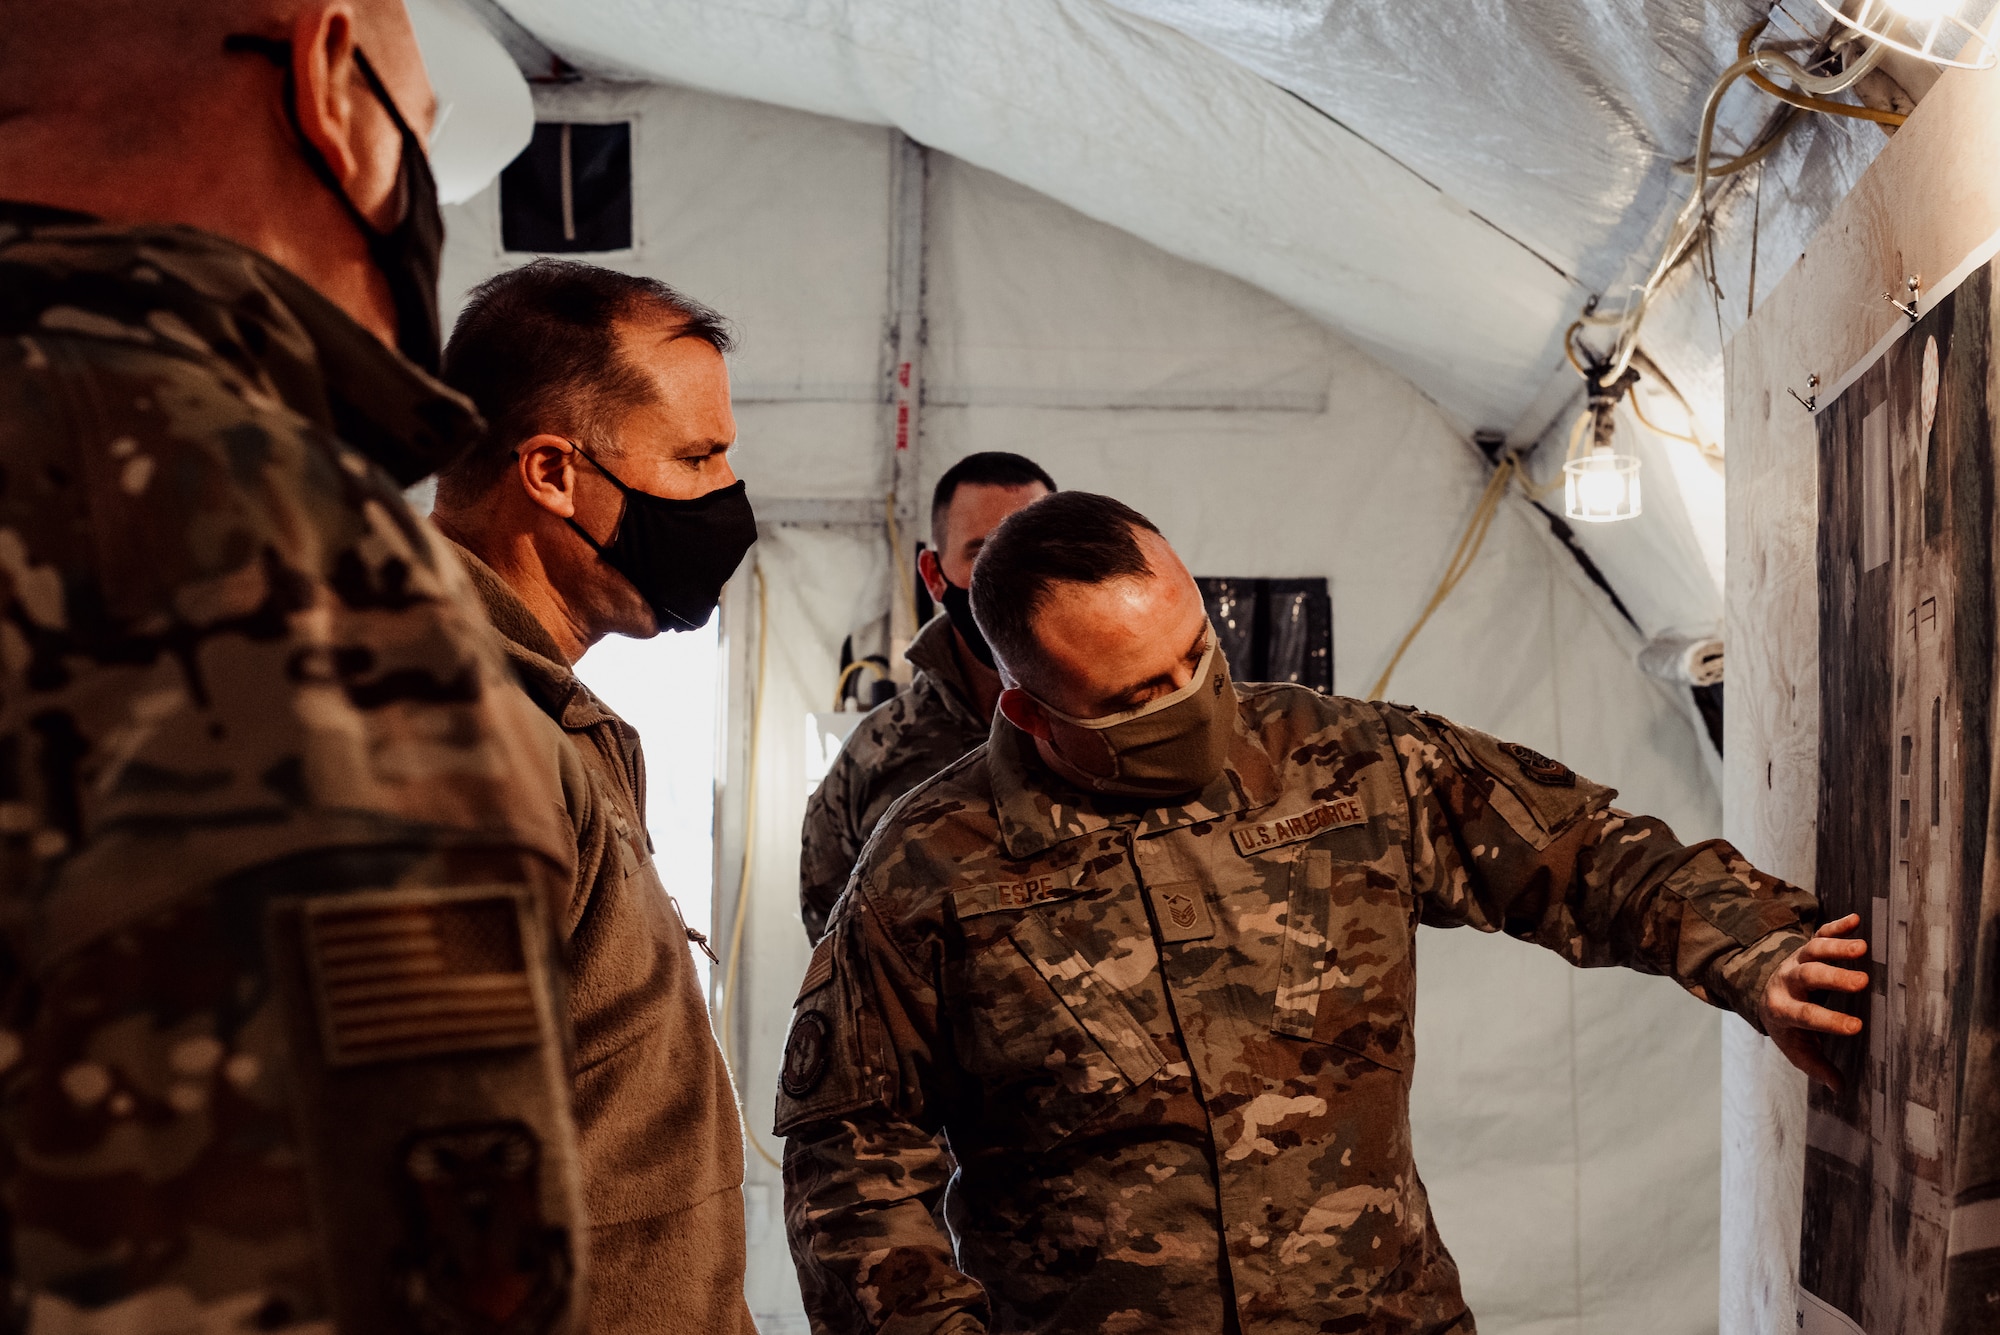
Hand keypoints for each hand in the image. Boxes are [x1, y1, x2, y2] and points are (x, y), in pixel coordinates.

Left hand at [1760, 913, 1869, 1090]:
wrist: (1765, 993)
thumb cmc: (1787, 1026)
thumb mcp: (1796, 1048)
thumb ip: (1817, 1066)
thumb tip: (1840, 1090)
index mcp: (1784, 1010)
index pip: (1806, 1016)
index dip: (1829, 1021)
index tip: (1856, 1027)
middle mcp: (1788, 982)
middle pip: (1808, 976)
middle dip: (1832, 978)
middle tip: (1862, 982)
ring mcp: (1797, 961)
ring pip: (1812, 950)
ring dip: (1836, 947)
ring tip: (1863, 947)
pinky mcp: (1806, 947)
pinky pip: (1819, 933)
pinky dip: (1836, 925)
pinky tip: (1857, 919)